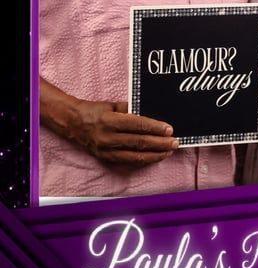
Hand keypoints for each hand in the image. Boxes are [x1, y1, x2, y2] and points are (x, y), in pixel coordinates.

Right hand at [40, 79, 178, 166]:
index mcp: (110, 121)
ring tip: (168, 152)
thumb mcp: (112, 105)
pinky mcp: (105, 159)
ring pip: (135, 156)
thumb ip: (131, 109)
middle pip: (139, 142)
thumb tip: (150, 115)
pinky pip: (127, 162)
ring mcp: (106, 151)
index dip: (154, 128)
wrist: (73, 123)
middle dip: (159, 143)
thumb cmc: (95, 110)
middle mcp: (108, 138)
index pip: (137, 125)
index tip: (169, 129)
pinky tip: (154, 158)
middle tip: (175, 143)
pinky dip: (143, 161)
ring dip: (154, 155)